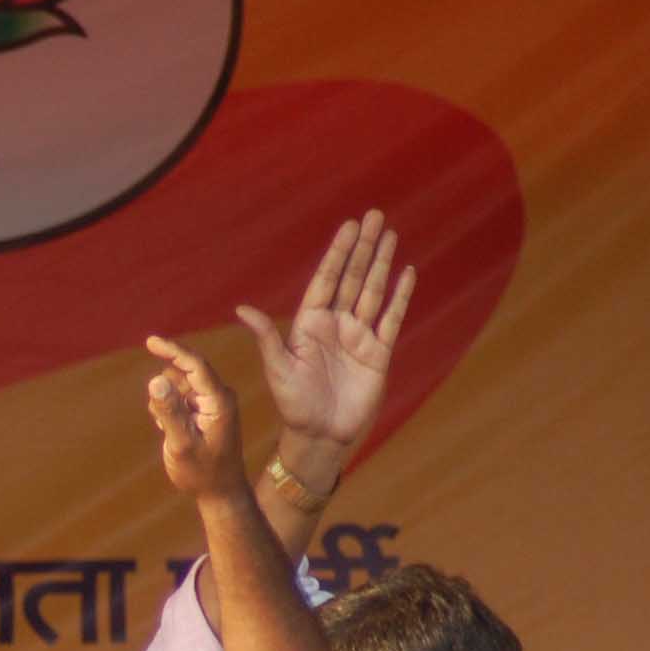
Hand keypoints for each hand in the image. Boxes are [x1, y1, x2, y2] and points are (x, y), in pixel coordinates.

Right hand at [144, 335, 247, 497]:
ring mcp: (212, 404)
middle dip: (169, 371)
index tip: (150, 341)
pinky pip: (181, 398)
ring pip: (182, 385)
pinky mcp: (204, 412)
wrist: (220, 492)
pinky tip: (169, 429)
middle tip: (153, 364)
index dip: (172, 350)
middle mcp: (218, 397)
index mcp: (219, 401)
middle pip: (188, 371)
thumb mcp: (182, 445)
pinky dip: (169, 406)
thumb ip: (169, 412)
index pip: (195, 366)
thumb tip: (155, 380)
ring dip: (167, 397)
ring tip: (169, 430)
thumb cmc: (203, 472)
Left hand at [235, 208, 414, 451]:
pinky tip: (407, 272)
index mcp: (309, 324)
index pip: (327, 279)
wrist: (321, 435)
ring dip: (382, 263)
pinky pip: (392, 318)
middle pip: (353, 277)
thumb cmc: (293, 404)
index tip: (349, 226)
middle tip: (374, 215)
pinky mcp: (379, 352)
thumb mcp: (277, 369)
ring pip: (374, 291)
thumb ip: (267, 337)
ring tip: (390, 234)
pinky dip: (401, 296)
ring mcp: (359, 336)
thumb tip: (242, 309)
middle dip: (364, 247)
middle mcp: (335, 324)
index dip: (338, 253)